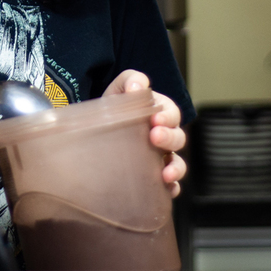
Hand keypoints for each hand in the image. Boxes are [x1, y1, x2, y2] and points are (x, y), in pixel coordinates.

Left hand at [103, 69, 186, 196]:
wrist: (93, 131)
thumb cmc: (113, 109)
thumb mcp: (119, 89)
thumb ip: (131, 80)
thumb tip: (137, 87)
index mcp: (159, 115)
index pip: (172, 114)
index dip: (167, 116)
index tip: (155, 118)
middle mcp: (163, 138)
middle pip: (178, 138)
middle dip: (169, 137)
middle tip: (155, 137)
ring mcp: (160, 159)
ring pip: (178, 164)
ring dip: (176, 168)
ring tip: (165, 173)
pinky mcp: (153, 178)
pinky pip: (169, 187)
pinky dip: (172, 189)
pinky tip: (166, 189)